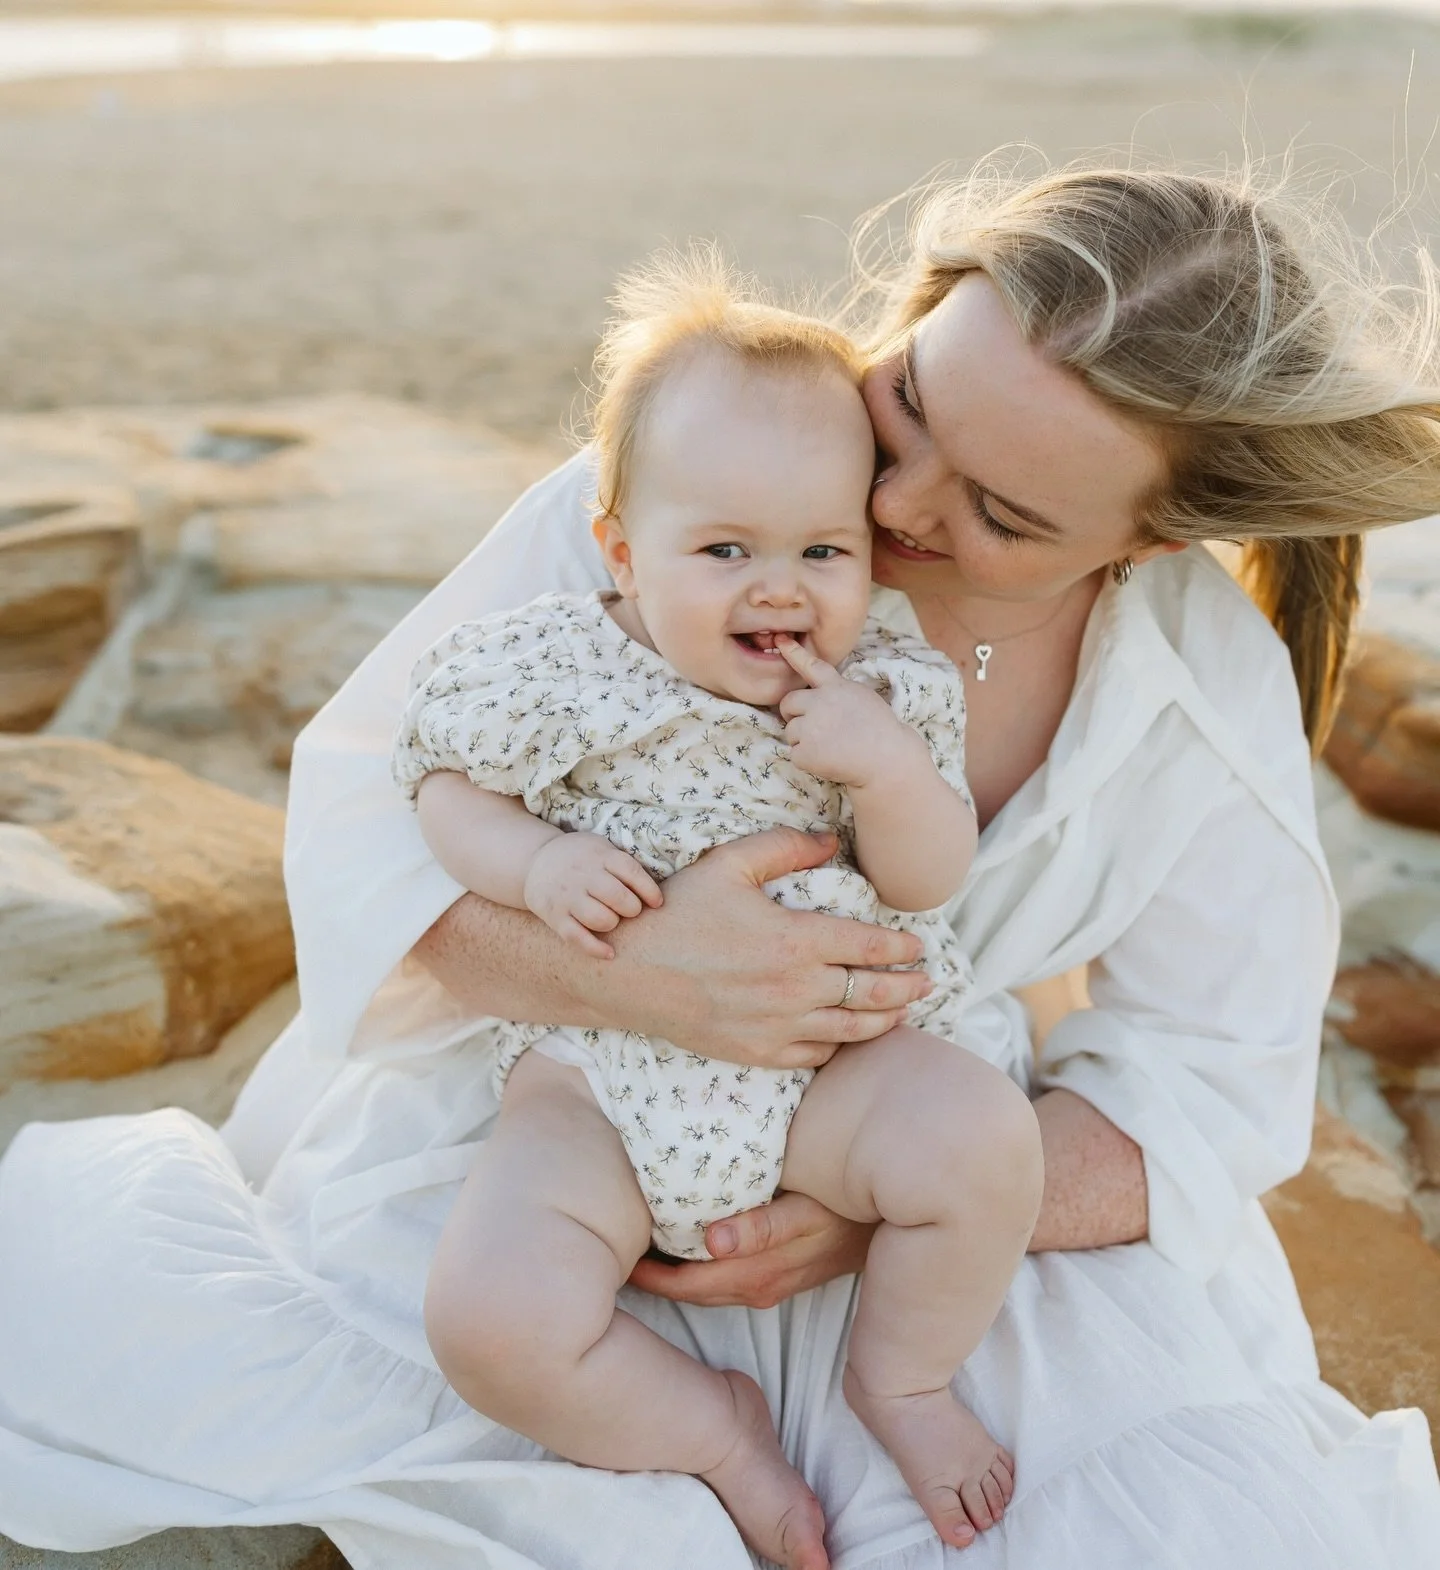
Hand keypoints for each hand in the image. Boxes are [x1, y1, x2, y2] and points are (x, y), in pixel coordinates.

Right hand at [523, 831, 662, 959]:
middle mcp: (583, 875)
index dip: (649, 890)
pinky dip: (596, 949)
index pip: (632, 872)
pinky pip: (578, 938)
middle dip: (632, 909)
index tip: (657, 903)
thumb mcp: (601, 848)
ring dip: (613, 923)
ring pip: (601, 920)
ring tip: (611, 919)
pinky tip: (609, 953)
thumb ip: (624, 864)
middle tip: (630, 909)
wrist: (535, 861)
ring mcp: (567, 896)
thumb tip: (656, 893)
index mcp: (600, 856)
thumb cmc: (580, 858)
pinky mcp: (555, 916)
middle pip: (619, 898)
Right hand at [601, 826, 931, 1067]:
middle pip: (872, 994)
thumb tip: (831, 841)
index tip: (917, 946)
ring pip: (850, 1030)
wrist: (628, 970)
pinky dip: (838, 1044)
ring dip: (884, 1021)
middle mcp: (794, 989)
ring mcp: (777, 1027)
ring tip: (901, 1011)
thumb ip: (785, 848)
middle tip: (928, 982)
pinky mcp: (756, 1052)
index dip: (901, 948)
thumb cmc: (678, 912)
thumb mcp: (730, 864)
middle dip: (907, 989)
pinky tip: (846, 1033)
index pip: (869, 946)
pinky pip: (814, 1055)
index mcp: (794, 940)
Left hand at [629, 1191, 874, 1307]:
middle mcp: (759, 1286)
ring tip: (637, 1247)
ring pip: (709, 1287)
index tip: (612, 1248)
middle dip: (653, 1276)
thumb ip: (761, 1227)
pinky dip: (701, 1266)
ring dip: (675, 1272)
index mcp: (756, 1273)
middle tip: (610, 1247)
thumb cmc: (844, 1200)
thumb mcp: (807, 1211)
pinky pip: (729, 1279)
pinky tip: (683, 1246)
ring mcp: (771, 1284)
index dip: (648, 1274)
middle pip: (691, 1290)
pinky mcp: (781, 1276)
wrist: (894, 1217)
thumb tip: (711, 1243)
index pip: (686, 1285)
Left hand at [776, 635, 919, 787]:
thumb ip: (837, 691)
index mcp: (835, 687)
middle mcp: (819, 703)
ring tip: (830, 746)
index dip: (793, 653)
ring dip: (803, 740)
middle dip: (794, 714)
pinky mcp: (806, 752)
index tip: (780, 642)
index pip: (811, 666)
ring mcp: (810, 728)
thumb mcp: (862, 696)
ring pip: (790, 731)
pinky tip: (828, 760)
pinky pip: (795, 753)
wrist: (888, 759)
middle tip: (813, 727)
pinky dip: (807, 760)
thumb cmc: (880, 729)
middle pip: (788, 703)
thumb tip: (815, 695)